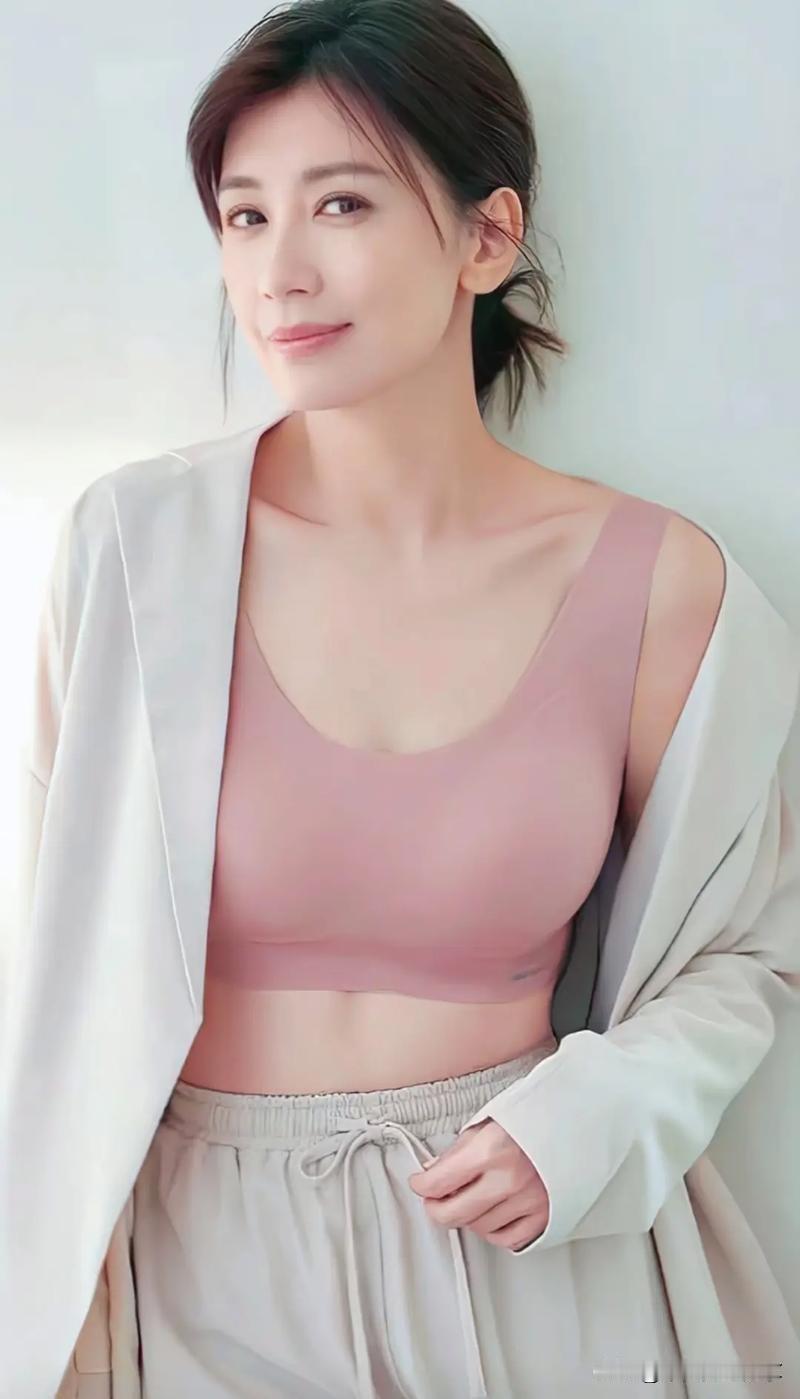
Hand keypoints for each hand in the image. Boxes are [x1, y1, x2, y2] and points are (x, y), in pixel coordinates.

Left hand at [407, 1119, 549, 1251]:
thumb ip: (458, 1150)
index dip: (422, 1185)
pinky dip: (494, 1232)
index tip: (420, 1183)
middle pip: (454, 1213)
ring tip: (469, 1199)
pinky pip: (508, 1240)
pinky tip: (491, 1215)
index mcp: (490, 1150)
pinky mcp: (544, 1216)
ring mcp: (527, 1201)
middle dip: (436, 1208)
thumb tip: (433, 1172)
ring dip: (467, 1217)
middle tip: (434, 1200)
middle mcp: (508, 1179)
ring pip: (478, 1228)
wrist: (577, 1122)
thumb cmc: (534, 1118)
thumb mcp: (489, 1121)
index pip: (439, 1182)